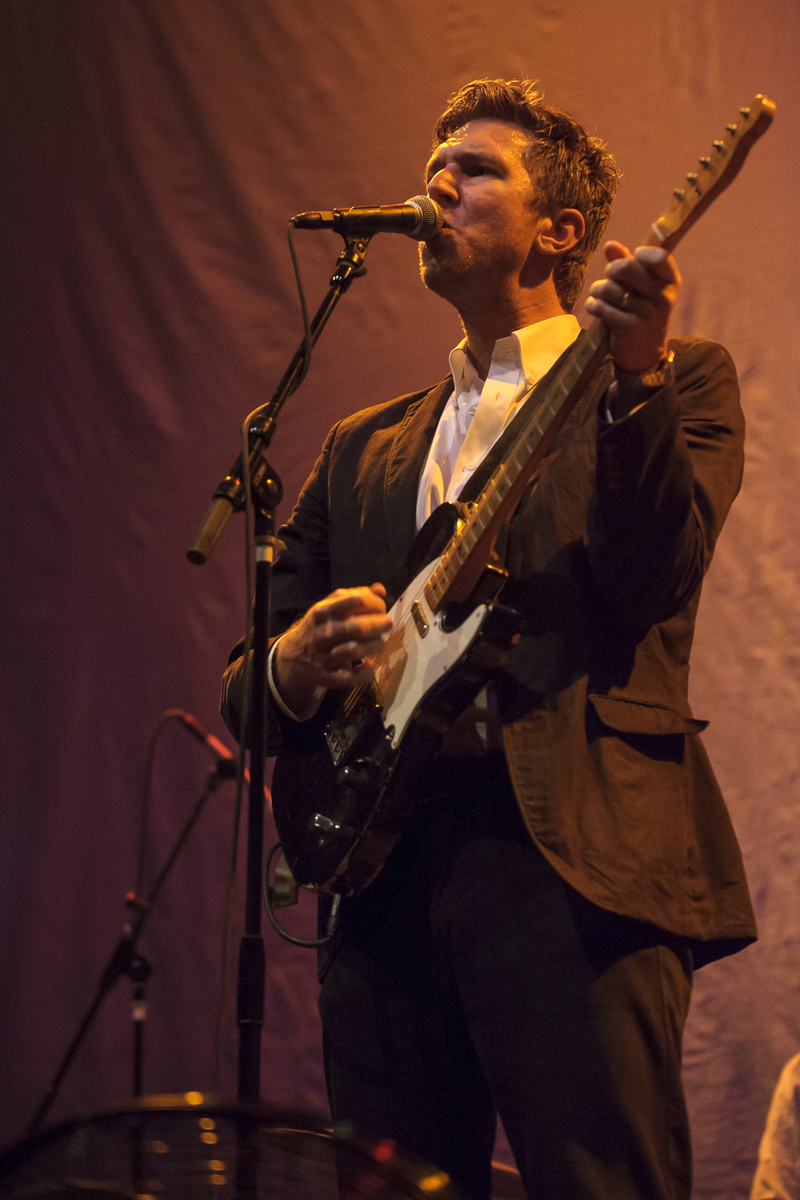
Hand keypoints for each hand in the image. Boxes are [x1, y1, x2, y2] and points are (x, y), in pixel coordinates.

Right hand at [273, 583, 391, 714]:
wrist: (290, 657)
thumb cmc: (317, 628)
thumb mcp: (329, 607)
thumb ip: (354, 596)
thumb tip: (379, 589)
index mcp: (323, 612)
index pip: (356, 601)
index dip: (376, 604)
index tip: (381, 609)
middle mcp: (322, 633)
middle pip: (359, 627)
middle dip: (380, 624)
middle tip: (387, 625)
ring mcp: (323, 656)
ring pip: (357, 651)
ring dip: (376, 646)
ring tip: (378, 644)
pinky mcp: (326, 677)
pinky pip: (350, 678)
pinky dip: (365, 674)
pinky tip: (369, 666)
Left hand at [585, 241, 680, 371]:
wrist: (645, 352)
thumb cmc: (641, 310)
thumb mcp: (641, 286)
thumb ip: (627, 262)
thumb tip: (610, 245)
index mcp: (670, 281)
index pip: (659, 257)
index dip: (640, 255)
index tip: (634, 260)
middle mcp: (662, 297)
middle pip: (626, 268)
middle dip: (612, 270)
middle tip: (611, 278)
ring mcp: (646, 314)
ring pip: (609, 288)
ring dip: (598, 291)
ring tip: (601, 296)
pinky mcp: (629, 328)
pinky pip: (601, 307)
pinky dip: (593, 305)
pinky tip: (597, 308)